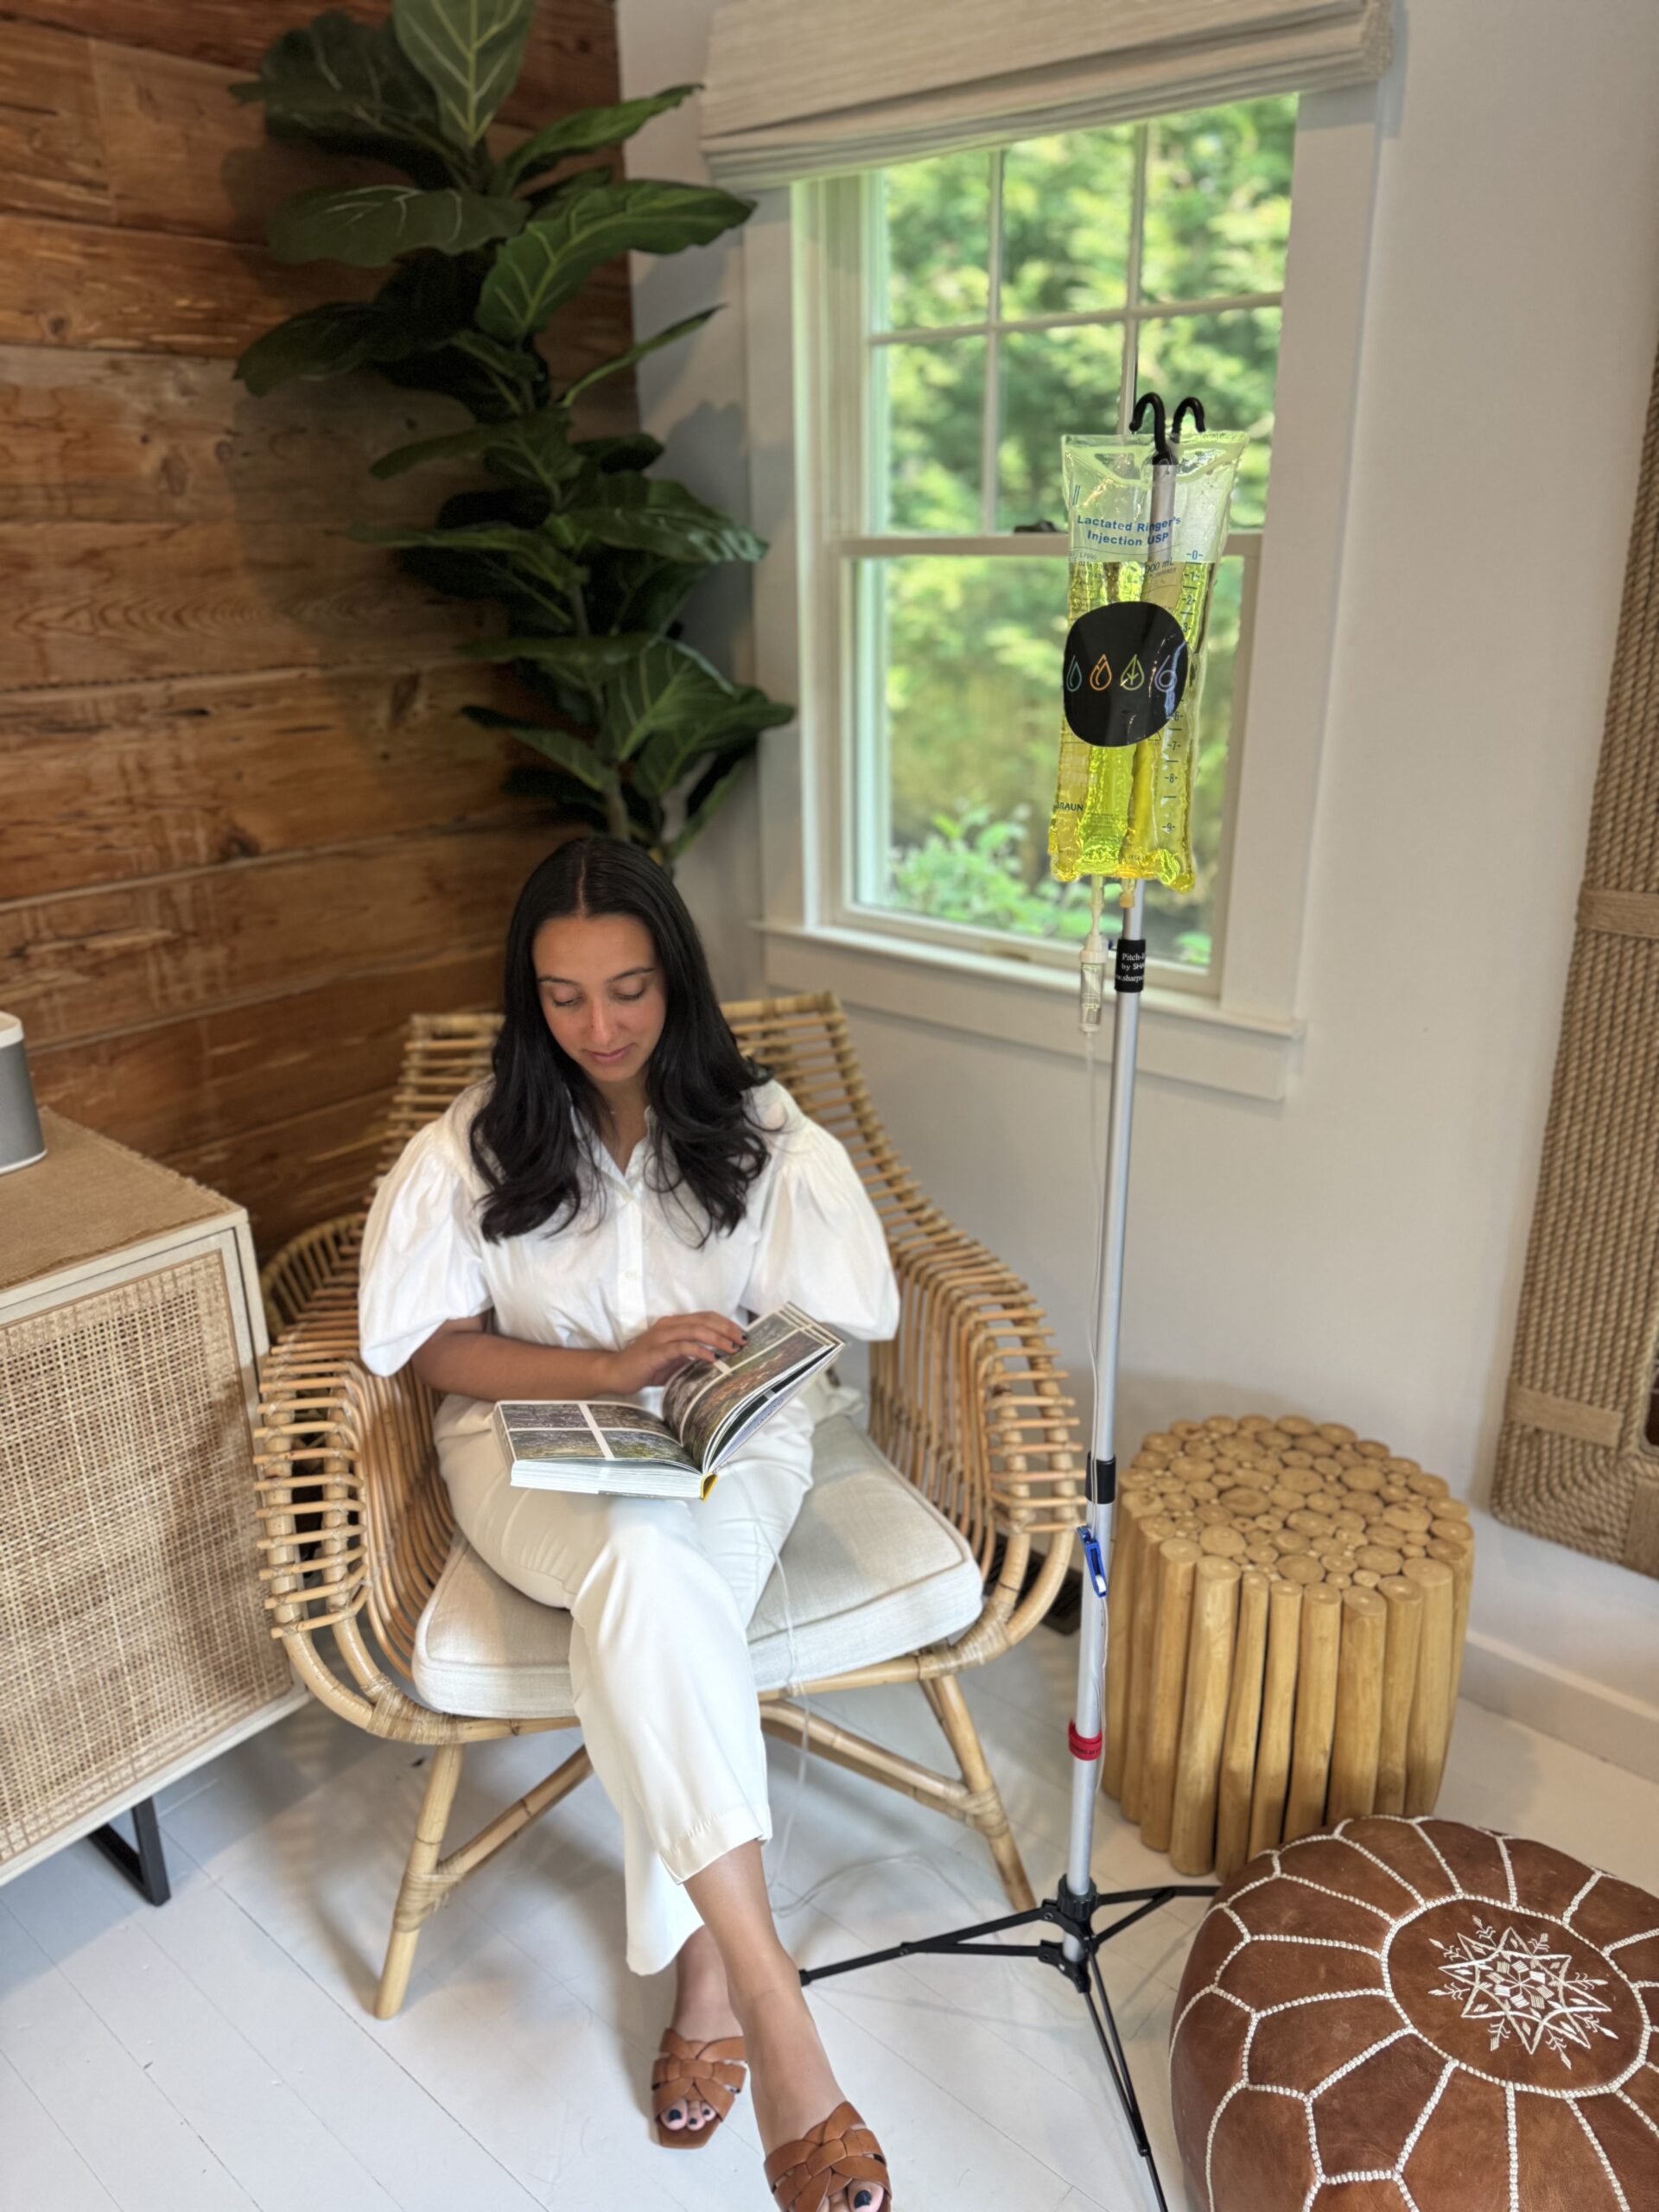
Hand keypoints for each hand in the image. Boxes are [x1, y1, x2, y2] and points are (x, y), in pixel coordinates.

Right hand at [604, 1311, 747, 1394]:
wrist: (616, 1373)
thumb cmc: (646, 1367)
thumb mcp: (673, 1359)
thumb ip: (691, 1355)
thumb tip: (717, 1359)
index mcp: (674, 1324)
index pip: (705, 1317)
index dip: (725, 1323)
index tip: (742, 1334)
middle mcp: (668, 1325)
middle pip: (704, 1320)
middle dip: (727, 1329)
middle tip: (743, 1341)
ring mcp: (661, 1337)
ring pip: (695, 1330)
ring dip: (717, 1339)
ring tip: (732, 1349)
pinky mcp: (656, 1351)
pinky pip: (682, 1347)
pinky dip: (699, 1351)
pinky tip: (712, 1359)